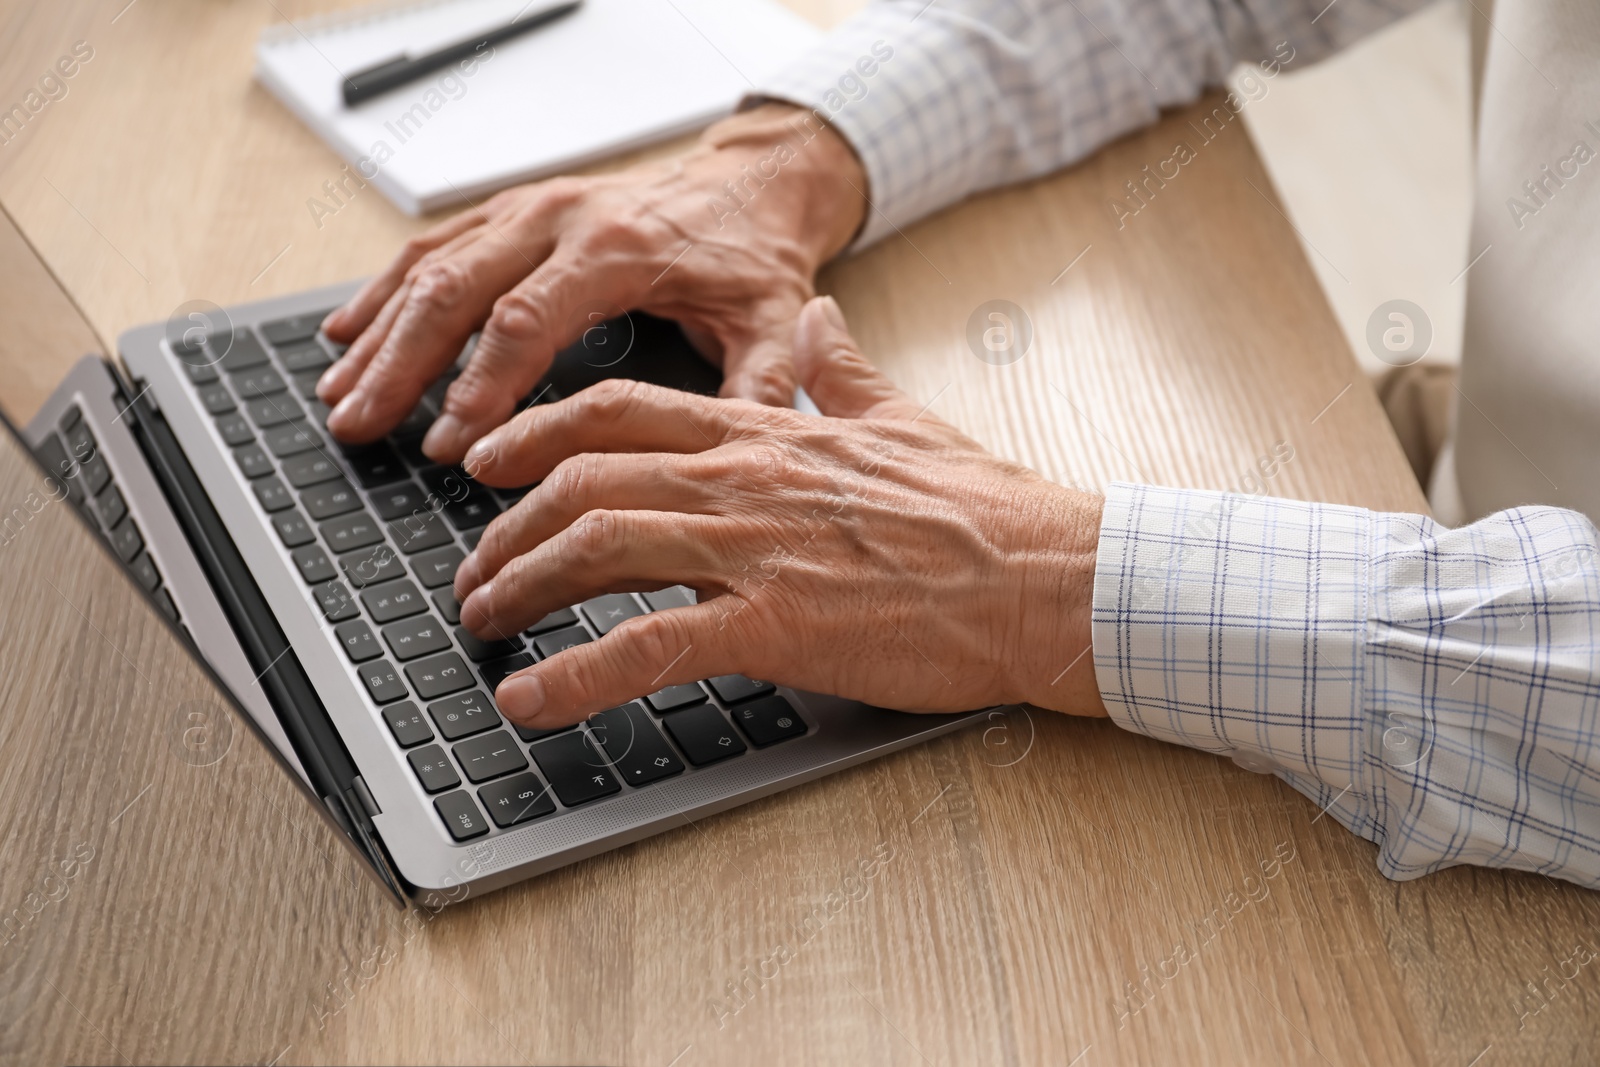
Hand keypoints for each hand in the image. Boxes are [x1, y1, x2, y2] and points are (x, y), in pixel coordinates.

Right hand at [317, 104, 867, 462]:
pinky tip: (345, 334)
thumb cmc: (752, 257)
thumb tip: (751, 445)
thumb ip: (761, 383)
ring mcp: (529, 209)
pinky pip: (433, 246)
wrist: (747, 185)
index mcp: (616, 248)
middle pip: (456, 290)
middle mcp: (559, 219)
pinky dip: (383, 291)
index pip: (526, 319)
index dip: (480, 385)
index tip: (448, 445)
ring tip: (338, 395)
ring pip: (431, 266)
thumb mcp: (771, 320)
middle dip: (400, 364)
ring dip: (378, 332)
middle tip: (359, 427)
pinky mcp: (512, 210)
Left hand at [452, 296, 1107, 729]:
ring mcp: (753, 549)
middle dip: (508, 527)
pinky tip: (529, 700)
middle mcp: (741, 479)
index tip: (491, 460)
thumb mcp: (898, 417)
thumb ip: (840, 368)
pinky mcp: (776, 625)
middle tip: (475, 569)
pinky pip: (645, 648)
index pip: (618, 411)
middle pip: (582, 483)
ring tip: (482, 621)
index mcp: (764, 432)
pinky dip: (572, 677)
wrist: (1041, 573)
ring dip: (519, 587)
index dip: (536, 432)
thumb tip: (816, 319)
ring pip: (595, 550)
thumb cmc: (978, 507)